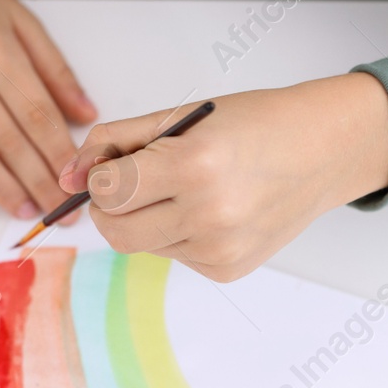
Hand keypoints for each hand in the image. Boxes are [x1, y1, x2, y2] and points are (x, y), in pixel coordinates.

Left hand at [62, 74, 387, 280]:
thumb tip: (65, 177)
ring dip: (147, 219)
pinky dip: (177, 234)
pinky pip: (173, 257)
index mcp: (194, 166)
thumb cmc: (254, 124)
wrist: (322, 151)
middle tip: (136, 181)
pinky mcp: (227, 270)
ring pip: (142, 246)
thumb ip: (115, 143)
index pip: (107, 192)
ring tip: (186, 188)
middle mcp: (209, 215)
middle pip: (115, 232)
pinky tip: (210, 209)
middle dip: (112, 207)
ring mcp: (220, 250)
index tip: (118, 162)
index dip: (101, 175)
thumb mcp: (181, 117)